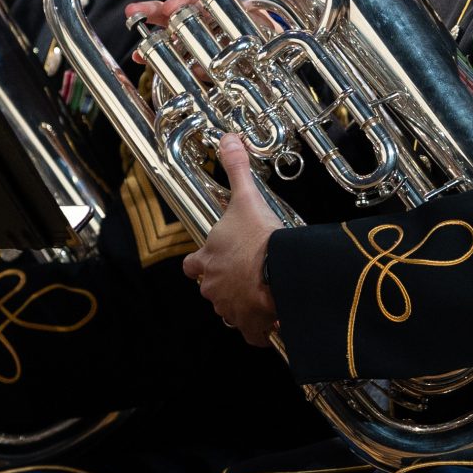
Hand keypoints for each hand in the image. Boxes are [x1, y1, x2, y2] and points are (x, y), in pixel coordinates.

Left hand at [183, 135, 278, 344]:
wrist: (280, 272)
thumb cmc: (260, 237)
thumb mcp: (246, 198)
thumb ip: (236, 169)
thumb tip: (228, 139)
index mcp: (206, 260)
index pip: (191, 265)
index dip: (201, 262)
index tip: (213, 258)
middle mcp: (213, 287)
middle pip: (211, 289)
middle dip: (225, 283)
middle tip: (246, 273)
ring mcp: (230, 309)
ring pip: (230, 311)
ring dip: (242, 305)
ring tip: (262, 294)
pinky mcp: (251, 327)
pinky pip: (252, 333)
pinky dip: (261, 328)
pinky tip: (273, 319)